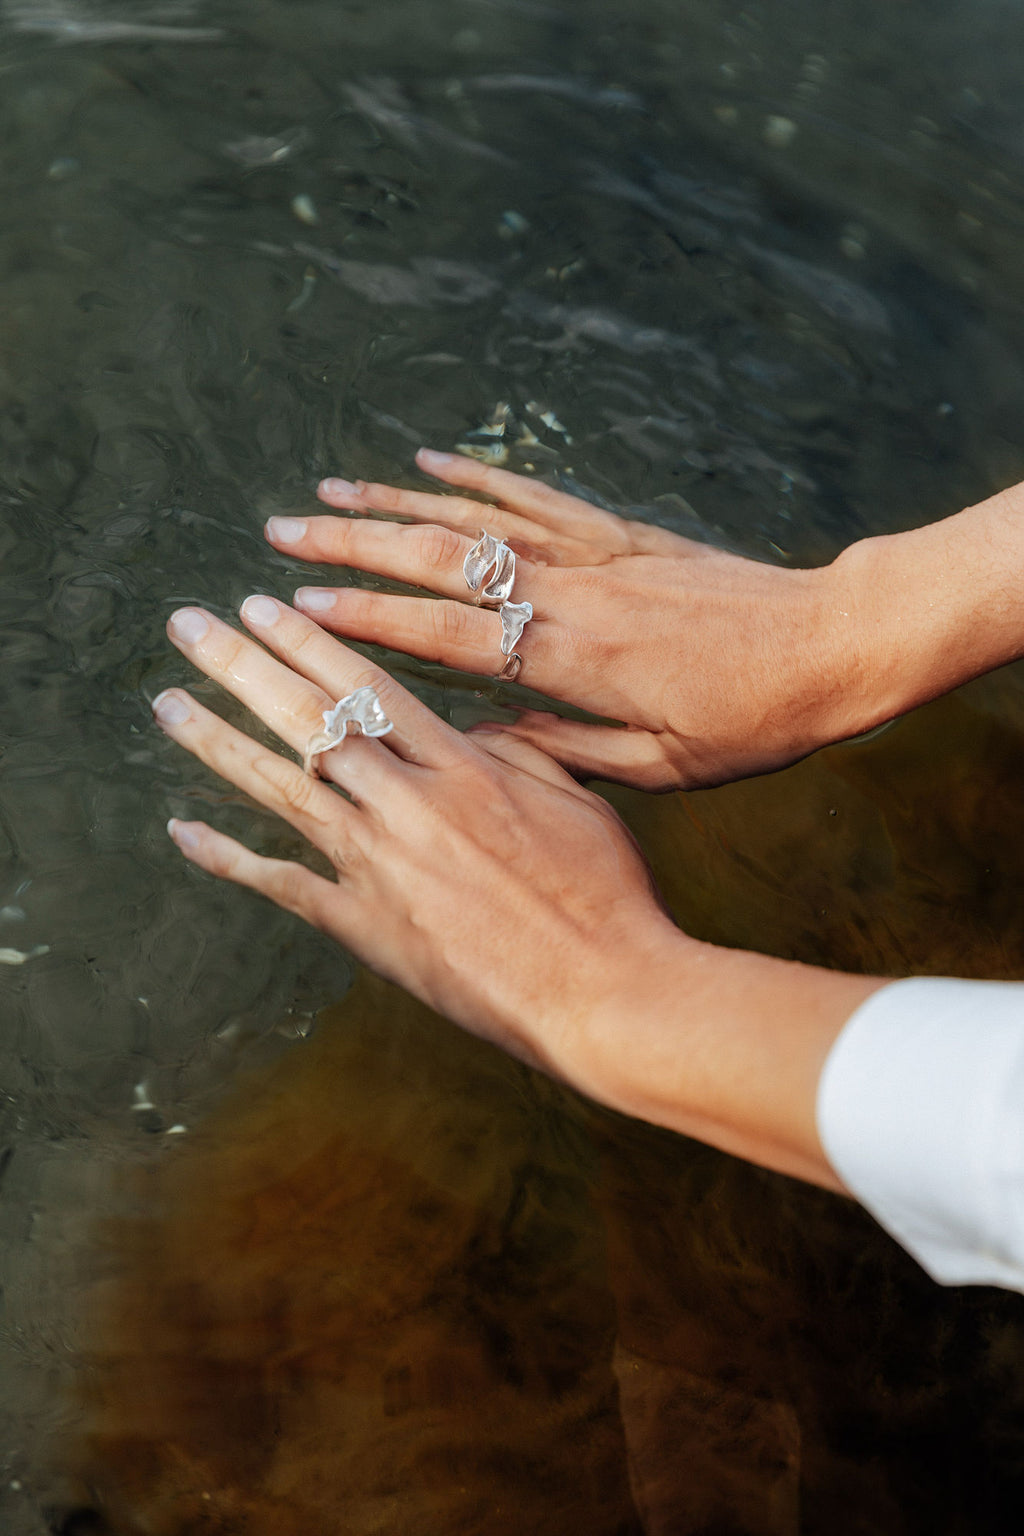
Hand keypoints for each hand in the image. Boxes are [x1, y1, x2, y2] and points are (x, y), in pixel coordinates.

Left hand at [150, 596, 680, 1083]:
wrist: (602, 990)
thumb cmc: (606, 896)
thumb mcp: (576, 800)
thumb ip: (518, 753)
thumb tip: (471, 729)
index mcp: (464, 767)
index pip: (368, 685)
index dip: (307, 642)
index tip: (262, 607)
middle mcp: (409, 804)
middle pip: (310, 719)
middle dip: (241, 664)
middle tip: (189, 625)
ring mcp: (379, 866)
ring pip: (281, 787)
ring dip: (217, 740)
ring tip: (167, 701)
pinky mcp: (365, 927)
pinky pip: (282, 885)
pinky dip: (228, 858)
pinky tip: (183, 830)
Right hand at [266, 450, 854, 790]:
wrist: (836, 645)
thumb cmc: (755, 721)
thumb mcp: (662, 766)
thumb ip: (562, 750)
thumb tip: (479, 740)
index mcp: (576, 661)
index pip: (448, 637)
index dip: (368, 625)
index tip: (299, 613)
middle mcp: (575, 594)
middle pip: (444, 562)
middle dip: (352, 550)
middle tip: (278, 539)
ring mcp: (598, 554)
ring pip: (479, 520)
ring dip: (395, 507)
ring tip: (324, 495)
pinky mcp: (625, 533)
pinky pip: (540, 495)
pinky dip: (481, 475)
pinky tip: (430, 462)